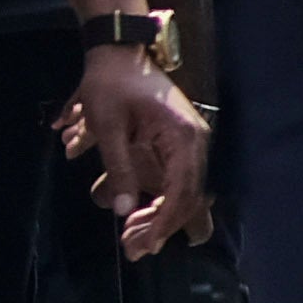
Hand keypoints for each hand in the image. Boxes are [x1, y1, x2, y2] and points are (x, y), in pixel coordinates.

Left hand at [67, 49, 213, 257]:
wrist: (118, 54)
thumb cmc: (111, 85)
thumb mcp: (108, 126)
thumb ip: (117, 168)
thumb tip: (124, 211)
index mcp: (184, 139)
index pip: (182, 192)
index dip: (165, 222)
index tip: (145, 244)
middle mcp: (194, 144)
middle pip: (186, 196)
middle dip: (161, 225)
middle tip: (133, 248)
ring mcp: (187, 145)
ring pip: (181, 191)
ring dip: (158, 215)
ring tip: (132, 237)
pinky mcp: (175, 145)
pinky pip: (172, 179)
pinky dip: (156, 198)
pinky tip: (138, 215)